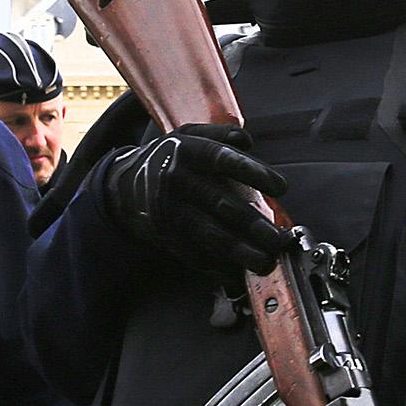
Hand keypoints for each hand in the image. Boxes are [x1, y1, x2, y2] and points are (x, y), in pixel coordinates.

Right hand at [101, 126, 289, 274]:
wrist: (124, 185)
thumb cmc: (169, 158)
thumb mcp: (188, 134)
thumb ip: (219, 131)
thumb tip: (246, 140)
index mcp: (187, 150)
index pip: (224, 160)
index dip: (254, 173)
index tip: (281, 188)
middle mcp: (177, 179)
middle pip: (221, 204)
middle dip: (253, 225)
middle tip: (278, 239)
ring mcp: (169, 210)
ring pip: (209, 234)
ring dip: (239, 252)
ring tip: (264, 262)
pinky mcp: (165, 234)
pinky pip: (193, 252)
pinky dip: (216, 266)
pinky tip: (236, 273)